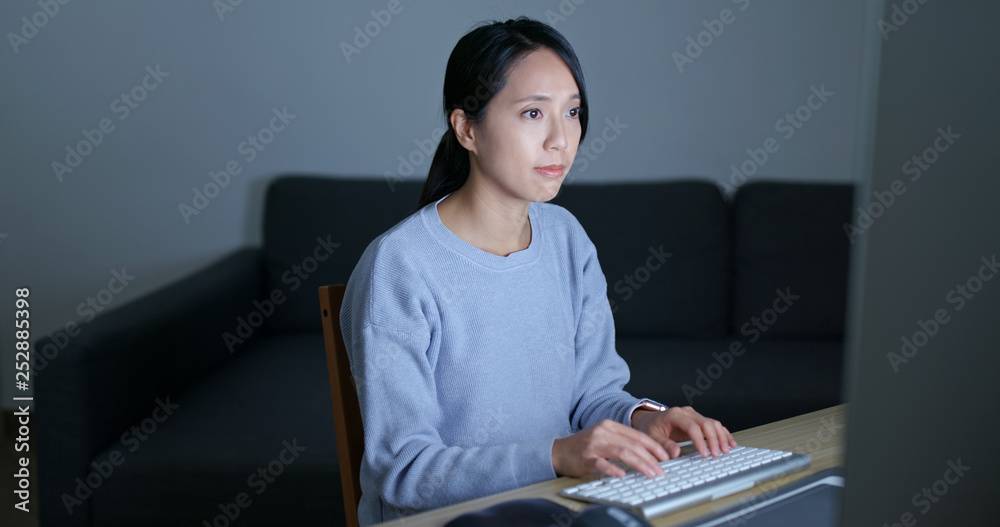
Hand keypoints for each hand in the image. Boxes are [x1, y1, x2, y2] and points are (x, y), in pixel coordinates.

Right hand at [552, 419, 669, 478]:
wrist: (558, 451)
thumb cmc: (583, 447)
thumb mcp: (604, 438)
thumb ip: (622, 442)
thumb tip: (647, 454)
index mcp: (609, 426)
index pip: (637, 435)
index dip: (653, 446)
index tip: (665, 457)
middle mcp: (603, 432)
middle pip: (632, 444)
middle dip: (650, 458)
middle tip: (660, 470)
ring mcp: (594, 445)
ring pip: (622, 453)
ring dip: (640, 464)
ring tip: (650, 473)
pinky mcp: (586, 458)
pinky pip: (602, 464)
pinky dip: (613, 469)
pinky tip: (622, 475)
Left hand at [632, 406, 737, 458]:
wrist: (649, 420)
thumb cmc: (650, 427)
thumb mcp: (651, 436)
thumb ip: (663, 444)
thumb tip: (675, 453)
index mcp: (675, 414)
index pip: (692, 426)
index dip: (700, 441)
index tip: (704, 454)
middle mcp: (686, 413)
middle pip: (706, 423)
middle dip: (714, 440)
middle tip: (717, 454)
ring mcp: (694, 415)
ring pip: (713, 423)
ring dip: (721, 437)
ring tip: (726, 450)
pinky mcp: (698, 421)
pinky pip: (714, 425)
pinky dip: (723, 434)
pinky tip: (730, 443)